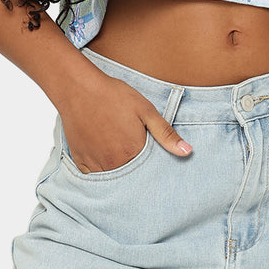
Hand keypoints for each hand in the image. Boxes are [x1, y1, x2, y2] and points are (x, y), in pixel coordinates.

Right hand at [58, 70, 191, 173]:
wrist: (80, 88)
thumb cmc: (114, 96)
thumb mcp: (146, 110)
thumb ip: (166, 133)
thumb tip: (188, 151)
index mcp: (132, 153)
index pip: (148, 173)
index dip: (151, 168)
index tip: (150, 161)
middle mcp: (113, 163)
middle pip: (130, 179)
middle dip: (135, 172)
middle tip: (131, 153)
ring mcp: (95, 164)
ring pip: (111, 179)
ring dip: (118, 172)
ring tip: (118, 154)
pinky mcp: (80, 160)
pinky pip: (92, 176)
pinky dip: (99, 171)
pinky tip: (103, 156)